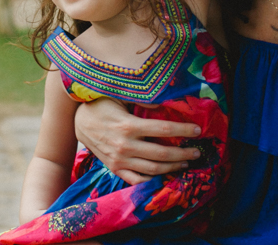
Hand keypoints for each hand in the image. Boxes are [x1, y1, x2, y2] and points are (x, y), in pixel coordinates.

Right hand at [73, 98, 201, 184]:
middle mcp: (125, 145)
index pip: (164, 129)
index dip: (184, 130)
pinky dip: (151, 180)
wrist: (79, 122)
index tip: (198, 130)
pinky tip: (163, 175)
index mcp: (128, 125)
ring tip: (184, 163)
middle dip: (183, 153)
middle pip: (162, 154)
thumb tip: (163, 104)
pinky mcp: (114, 168)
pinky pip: (136, 180)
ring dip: (172, 168)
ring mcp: (119, 160)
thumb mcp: (120, 97)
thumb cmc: (102, 105)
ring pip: (153, 170)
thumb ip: (142, 100)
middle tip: (197, 152)